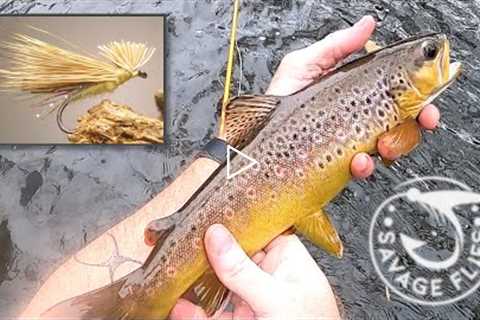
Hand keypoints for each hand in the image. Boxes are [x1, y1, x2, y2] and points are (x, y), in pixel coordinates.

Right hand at [170, 224, 339, 319]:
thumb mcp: (276, 299)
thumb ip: (242, 270)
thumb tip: (216, 236)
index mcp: (287, 261)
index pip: (258, 230)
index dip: (233, 221)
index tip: (206, 214)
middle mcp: (269, 277)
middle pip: (232, 255)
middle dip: (207, 250)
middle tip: (180, 241)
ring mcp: (252, 301)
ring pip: (219, 284)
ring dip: (196, 280)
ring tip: (173, 269)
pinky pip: (214, 312)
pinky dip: (194, 311)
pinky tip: (179, 306)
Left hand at [266, 15, 440, 178]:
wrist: (259, 142)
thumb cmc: (279, 100)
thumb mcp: (303, 64)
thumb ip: (336, 46)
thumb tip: (367, 25)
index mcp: (353, 92)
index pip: (395, 92)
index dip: (416, 97)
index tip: (426, 100)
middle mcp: (356, 117)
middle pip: (403, 120)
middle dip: (417, 123)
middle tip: (421, 120)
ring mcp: (350, 142)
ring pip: (392, 146)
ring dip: (394, 144)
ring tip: (380, 143)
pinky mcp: (341, 164)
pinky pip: (365, 169)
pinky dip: (366, 166)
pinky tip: (357, 160)